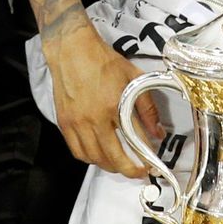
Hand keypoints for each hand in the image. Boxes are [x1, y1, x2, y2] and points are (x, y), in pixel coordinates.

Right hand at [44, 14, 163, 177]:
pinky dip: (90, 159)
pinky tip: (99, 156)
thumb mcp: (134, 79)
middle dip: (129, 170)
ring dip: (109, 166)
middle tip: (138, 172)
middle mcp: (94, 118)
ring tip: (120, 164)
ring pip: (94, 158)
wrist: (73, 51)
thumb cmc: (103, 62)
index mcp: (113, 106)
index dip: (144, 156)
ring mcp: (77, 123)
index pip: (134, 140)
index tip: (151, 164)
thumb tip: (157, 131)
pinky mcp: (65, 124)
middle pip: (113, 156)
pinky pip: (78, 151)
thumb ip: (148, 108)